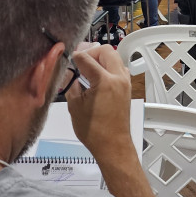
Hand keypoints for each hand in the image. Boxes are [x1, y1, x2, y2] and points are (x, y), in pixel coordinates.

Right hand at [64, 44, 135, 164]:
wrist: (112, 145)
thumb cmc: (95, 131)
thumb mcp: (74, 106)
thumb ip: (71, 84)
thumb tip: (68, 72)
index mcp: (104, 81)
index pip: (86, 58)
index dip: (74, 56)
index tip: (68, 59)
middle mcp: (118, 78)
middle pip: (106, 50)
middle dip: (91, 52)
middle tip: (79, 60)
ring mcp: (125, 83)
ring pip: (115, 58)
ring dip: (101, 59)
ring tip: (87, 69)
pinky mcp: (127, 88)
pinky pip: (119, 69)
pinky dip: (108, 67)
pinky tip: (96, 77)